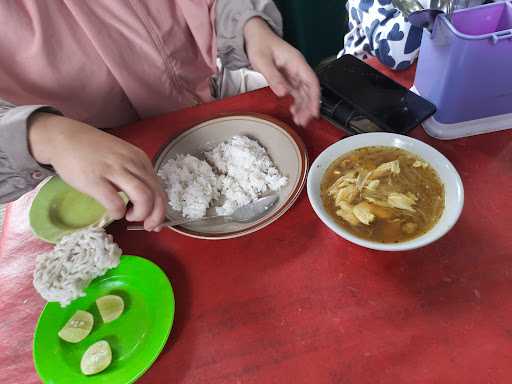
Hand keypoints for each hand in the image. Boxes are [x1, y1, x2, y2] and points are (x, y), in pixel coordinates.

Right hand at [29, 113, 166, 230]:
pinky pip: (116, 202)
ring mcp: (114, 170)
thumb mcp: (122, 158)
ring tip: (129, 216)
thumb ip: (135, 176)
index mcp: (140, 160)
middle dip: (155, 216)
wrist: (64, 137)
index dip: (161, 210)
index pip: (159, 189)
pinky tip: (113, 212)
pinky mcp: (95, 179)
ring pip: (143, 197)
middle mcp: (132, 163)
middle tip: (145, 225)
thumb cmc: (93, 152)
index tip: (155, 223)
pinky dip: (118, 212)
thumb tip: (146, 202)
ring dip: (140, 213)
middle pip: (156, 195)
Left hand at [244, 17, 319, 125]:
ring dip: (303, 107)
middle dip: (308, 106)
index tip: (314, 111)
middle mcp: (298, 68)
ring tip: (299, 120)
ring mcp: (294, 73)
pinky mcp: (288, 77)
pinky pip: (296, 92)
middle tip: (303, 121)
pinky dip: (296, 102)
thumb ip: (273, 77)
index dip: (315, 97)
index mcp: (296, 62)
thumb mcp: (263, 61)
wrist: (255, 35)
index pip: (312, 81)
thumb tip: (283, 93)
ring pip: (303, 93)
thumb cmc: (260, 44)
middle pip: (309, 90)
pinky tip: (293, 110)